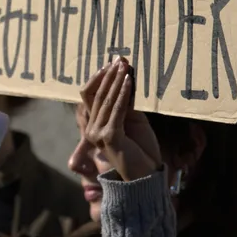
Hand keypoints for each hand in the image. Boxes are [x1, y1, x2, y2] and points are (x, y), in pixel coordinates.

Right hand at [80, 59, 161, 181]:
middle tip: (119, 60)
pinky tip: (129, 82)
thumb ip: (126, 104)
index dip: (100, 77)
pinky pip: (116, 110)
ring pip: (105, 100)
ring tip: (125, 67)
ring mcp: (98, 134)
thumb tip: (126, 78)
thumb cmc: (141, 150)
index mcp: (94, 125)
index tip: (113, 63)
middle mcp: (91, 129)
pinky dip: (123, 94)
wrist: (146, 177)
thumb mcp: (133, 121)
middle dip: (108, 75)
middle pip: (95, 94)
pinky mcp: (109, 137)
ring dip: (116, 81)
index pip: (90, 95)